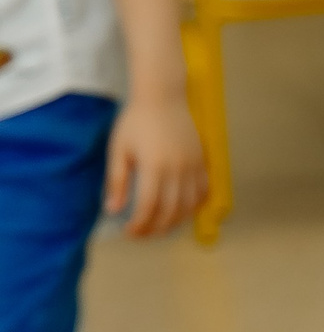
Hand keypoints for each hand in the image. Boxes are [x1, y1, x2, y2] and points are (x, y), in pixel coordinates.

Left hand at [105, 90, 207, 236]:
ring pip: (189, 204)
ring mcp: (193, 165)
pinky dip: (194, 205)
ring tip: (160, 228)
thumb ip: (117, 182)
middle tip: (141, 234)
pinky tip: (182, 211)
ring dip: (175, 221)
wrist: (163, 97)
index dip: (139, 224)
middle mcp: (178, 169)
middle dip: (156, 228)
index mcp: (155, 166)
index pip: (149, 206)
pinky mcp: (202, 160)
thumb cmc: (136, 121)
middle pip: (171, 210)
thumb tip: (113, 210)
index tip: (128, 232)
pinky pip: (203, 190)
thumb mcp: (118, 150)